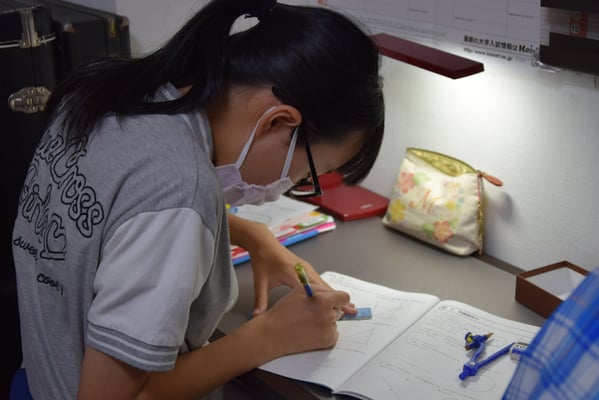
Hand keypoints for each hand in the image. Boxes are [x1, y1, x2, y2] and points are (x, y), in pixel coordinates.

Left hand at [227, 213, 355, 316]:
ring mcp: (307, 268)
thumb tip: (257, 317)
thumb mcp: (260, 281)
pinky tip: (332, 298)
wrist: (263, 242)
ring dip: (335, 295)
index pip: (315, 290)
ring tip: (347, 306)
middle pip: (325, 287)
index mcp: (294, 273)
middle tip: (352, 311)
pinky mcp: (306, 268)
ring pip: (324, 284)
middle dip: (338, 299)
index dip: (329, 301)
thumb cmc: (263, 260)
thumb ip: (260, 300)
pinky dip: (328, 290)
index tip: (339, 310)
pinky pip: (320, 281)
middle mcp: (305, 270)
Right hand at [253, 284, 350, 357]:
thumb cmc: (283, 312)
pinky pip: (332, 333)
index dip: (337, 297)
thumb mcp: (300, 290)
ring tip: (308, 321)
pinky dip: (324, 331)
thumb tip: (332, 293)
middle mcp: (329, 317)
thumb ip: (320, 289)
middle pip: (338, 309)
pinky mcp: (327, 342)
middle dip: (329, 308)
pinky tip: (310, 330)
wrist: (273, 334)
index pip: (344, 297)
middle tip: (312, 311)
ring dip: (326, 320)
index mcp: (324, 302)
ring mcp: (329, 331)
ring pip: (334, 321)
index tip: (333, 299)